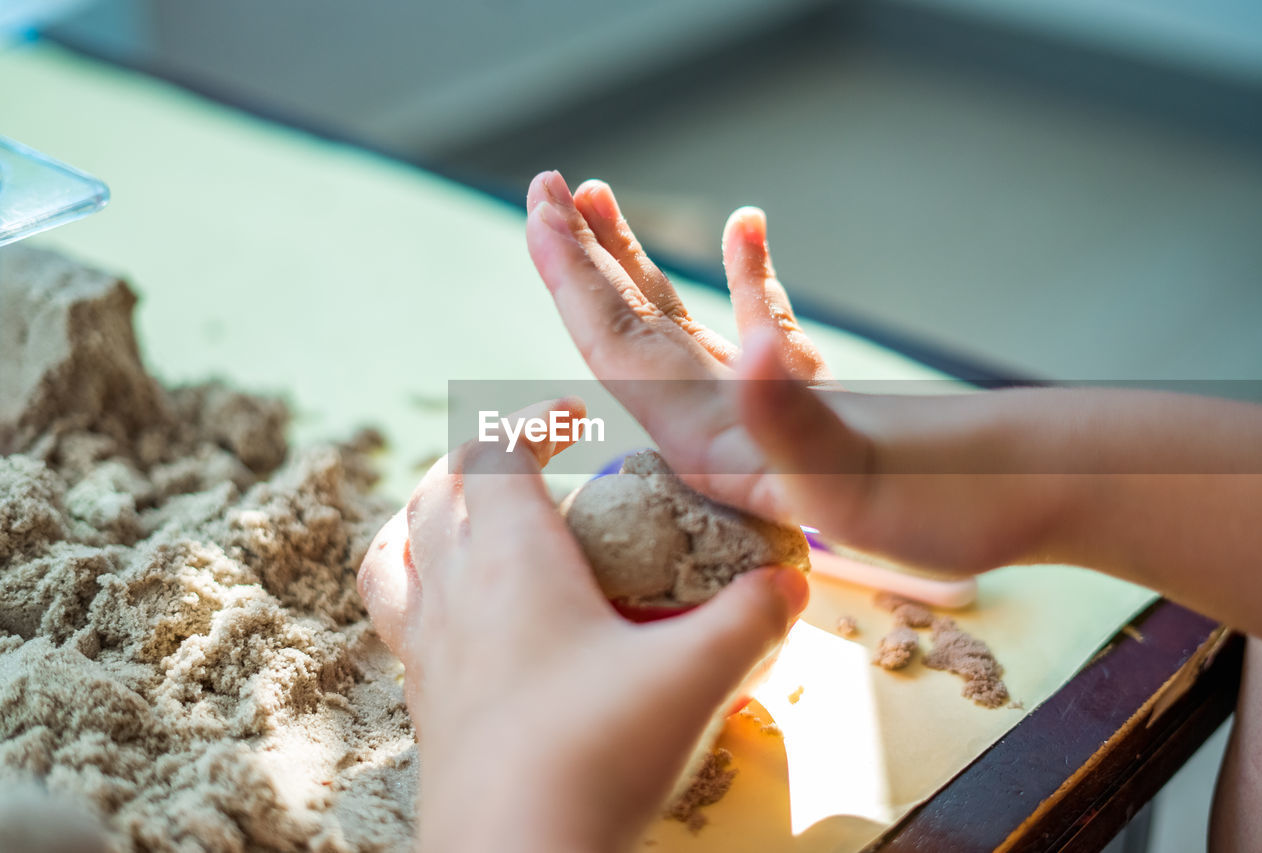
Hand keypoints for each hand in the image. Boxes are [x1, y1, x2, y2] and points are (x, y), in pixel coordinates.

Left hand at [358, 398, 807, 852]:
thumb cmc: (593, 756)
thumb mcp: (694, 677)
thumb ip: (750, 619)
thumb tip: (787, 582)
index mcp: (512, 558)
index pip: (497, 451)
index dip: (532, 419)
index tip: (576, 417)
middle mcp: (455, 589)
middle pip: (439, 489)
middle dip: (484, 458)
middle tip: (535, 465)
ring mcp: (428, 647)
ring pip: (398, 550)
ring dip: (431, 516)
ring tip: (471, 521)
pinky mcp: (424, 701)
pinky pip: (400, 617)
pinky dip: (421, 588)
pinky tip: (468, 619)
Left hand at [524, 171, 1071, 574]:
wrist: (1016, 503)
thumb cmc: (944, 508)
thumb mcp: (854, 475)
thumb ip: (792, 416)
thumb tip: (753, 349)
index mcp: (710, 447)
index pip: (618, 355)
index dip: (573, 285)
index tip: (541, 218)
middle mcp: (720, 427)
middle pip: (629, 332)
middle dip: (581, 262)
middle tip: (547, 189)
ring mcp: (759, 408)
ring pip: (680, 323)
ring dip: (635, 262)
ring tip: (598, 199)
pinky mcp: (805, 397)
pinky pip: (759, 322)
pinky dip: (747, 274)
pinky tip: (746, 224)